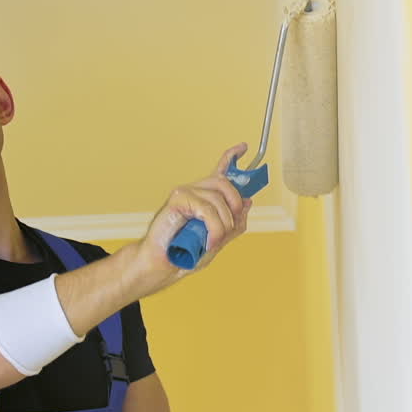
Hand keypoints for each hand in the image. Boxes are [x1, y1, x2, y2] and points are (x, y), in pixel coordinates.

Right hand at [140, 144, 251, 286]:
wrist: (163, 264)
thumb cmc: (186, 254)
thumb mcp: (219, 240)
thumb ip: (234, 223)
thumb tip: (248, 203)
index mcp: (204, 199)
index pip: (219, 172)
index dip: (231, 157)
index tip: (244, 147)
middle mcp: (195, 192)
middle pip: (224, 183)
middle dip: (235, 203)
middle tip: (232, 223)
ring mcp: (185, 193)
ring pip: (218, 198)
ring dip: (223, 224)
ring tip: (214, 241)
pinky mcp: (177, 199)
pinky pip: (206, 208)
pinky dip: (213, 227)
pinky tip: (208, 240)